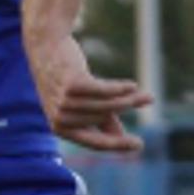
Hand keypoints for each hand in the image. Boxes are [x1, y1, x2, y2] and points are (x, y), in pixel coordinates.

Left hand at [27, 35, 152, 152]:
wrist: (45, 48)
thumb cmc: (64, 79)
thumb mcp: (82, 103)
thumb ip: (100, 120)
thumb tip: (120, 138)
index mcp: (60, 129)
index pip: (94, 143)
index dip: (118, 145)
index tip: (139, 146)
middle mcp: (59, 119)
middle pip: (102, 119)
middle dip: (127, 109)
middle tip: (149, 99)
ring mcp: (63, 102)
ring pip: (105, 105)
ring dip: (128, 99)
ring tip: (146, 95)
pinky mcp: (71, 85)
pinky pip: (103, 91)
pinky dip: (119, 89)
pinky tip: (133, 86)